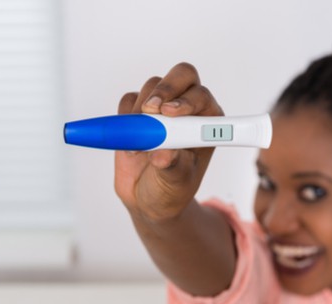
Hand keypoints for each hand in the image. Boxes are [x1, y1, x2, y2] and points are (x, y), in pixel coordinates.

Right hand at [115, 63, 222, 223]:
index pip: (202, 96)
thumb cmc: (172, 190)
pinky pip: (128, 100)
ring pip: (152, 86)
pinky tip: (129, 141)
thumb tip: (164, 154)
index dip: (187, 99)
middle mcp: (187, 110)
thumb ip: (173, 166)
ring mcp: (161, 109)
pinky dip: (124, 116)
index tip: (170, 113)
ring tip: (140, 144)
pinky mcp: (136, 113)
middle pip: (182, 76)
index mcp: (207, 122)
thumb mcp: (177, 182)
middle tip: (150, 108)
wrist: (148, 200)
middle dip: (165, 88)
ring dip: (141, 109)